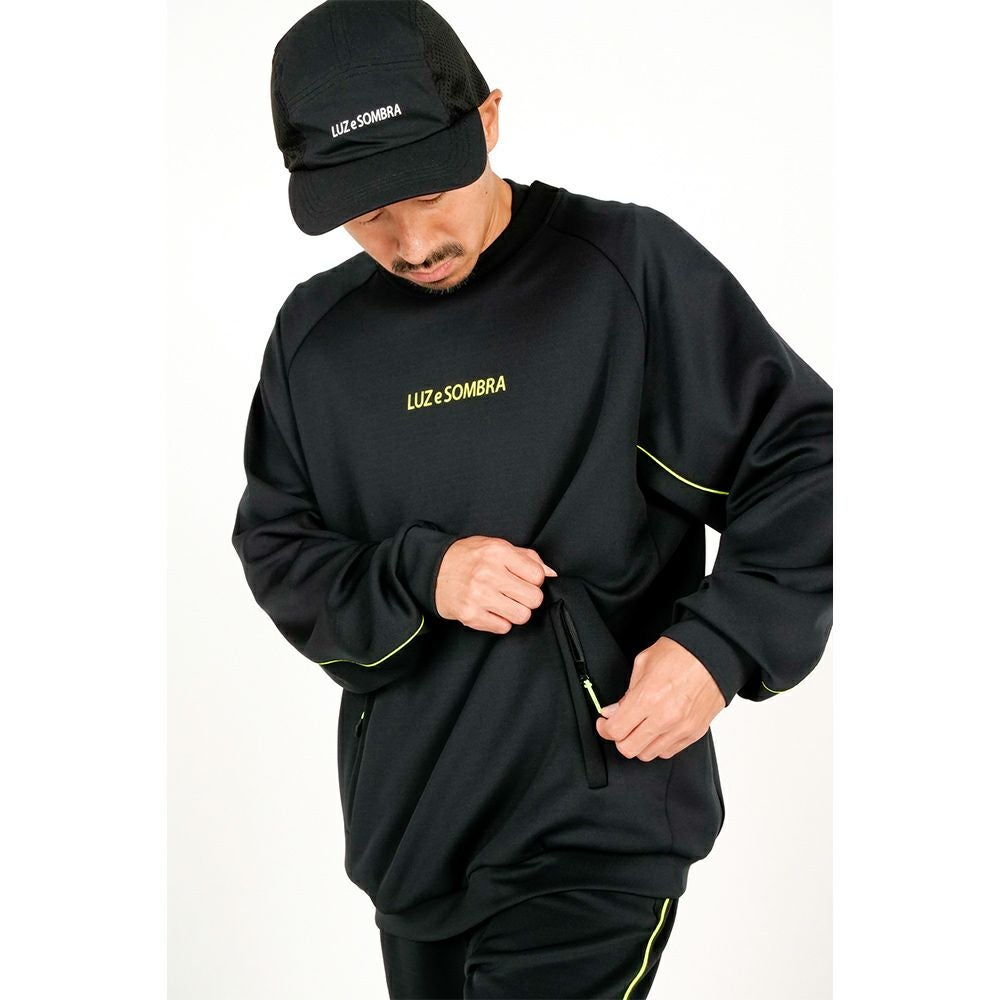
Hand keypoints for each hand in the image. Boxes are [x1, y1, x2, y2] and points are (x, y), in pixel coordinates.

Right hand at [435, 535, 557, 633]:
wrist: (432, 571)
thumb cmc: (467, 557)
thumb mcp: (495, 546)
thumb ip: (526, 557)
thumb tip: (551, 573)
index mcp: (497, 552)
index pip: (538, 576)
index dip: (534, 580)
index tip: (524, 580)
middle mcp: (488, 573)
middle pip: (534, 598)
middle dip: (528, 598)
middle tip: (515, 593)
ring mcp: (478, 596)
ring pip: (522, 616)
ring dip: (516, 611)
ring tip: (503, 603)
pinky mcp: (470, 615)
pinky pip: (503, 627)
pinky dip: (500, 621)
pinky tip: (490, 610)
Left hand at [595, 637, 724, 758]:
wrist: (714, 654)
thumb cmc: (681, 653)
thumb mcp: (643, 663)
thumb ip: (626, 693)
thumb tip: (613, 712)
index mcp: (648, 698)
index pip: (616, 730)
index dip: (604, 728)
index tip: (604, 723)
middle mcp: (665, 718)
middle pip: (629, 749)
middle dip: (619, 738)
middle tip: (620, 725)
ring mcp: (681, 728)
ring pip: (648, 754)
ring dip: (639, 743)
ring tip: (640, 726)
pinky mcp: (695, 733)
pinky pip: (668, 752)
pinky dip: (658, 744)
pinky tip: (657, 728)